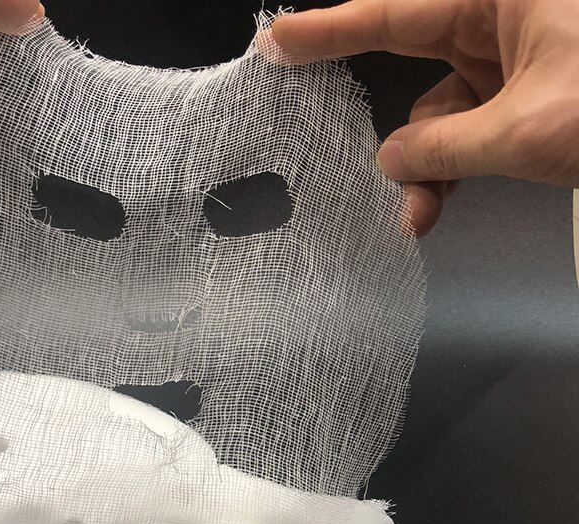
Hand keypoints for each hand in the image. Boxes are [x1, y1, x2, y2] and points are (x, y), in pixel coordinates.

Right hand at [272, 0, 578, 235]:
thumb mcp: (526, 130)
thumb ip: (446, 147)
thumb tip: (392, 159)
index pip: (394, 13)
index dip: (331, 30)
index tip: (279, 41)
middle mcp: (503, 20)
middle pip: (415, 69)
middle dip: (383, 116)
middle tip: (324, 133)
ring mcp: (517, 61)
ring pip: (444, 116)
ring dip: (426, 170)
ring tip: (418, 216)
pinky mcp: (530, 97)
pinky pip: (472, 133)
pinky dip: (455, 171)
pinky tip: (438, 204)